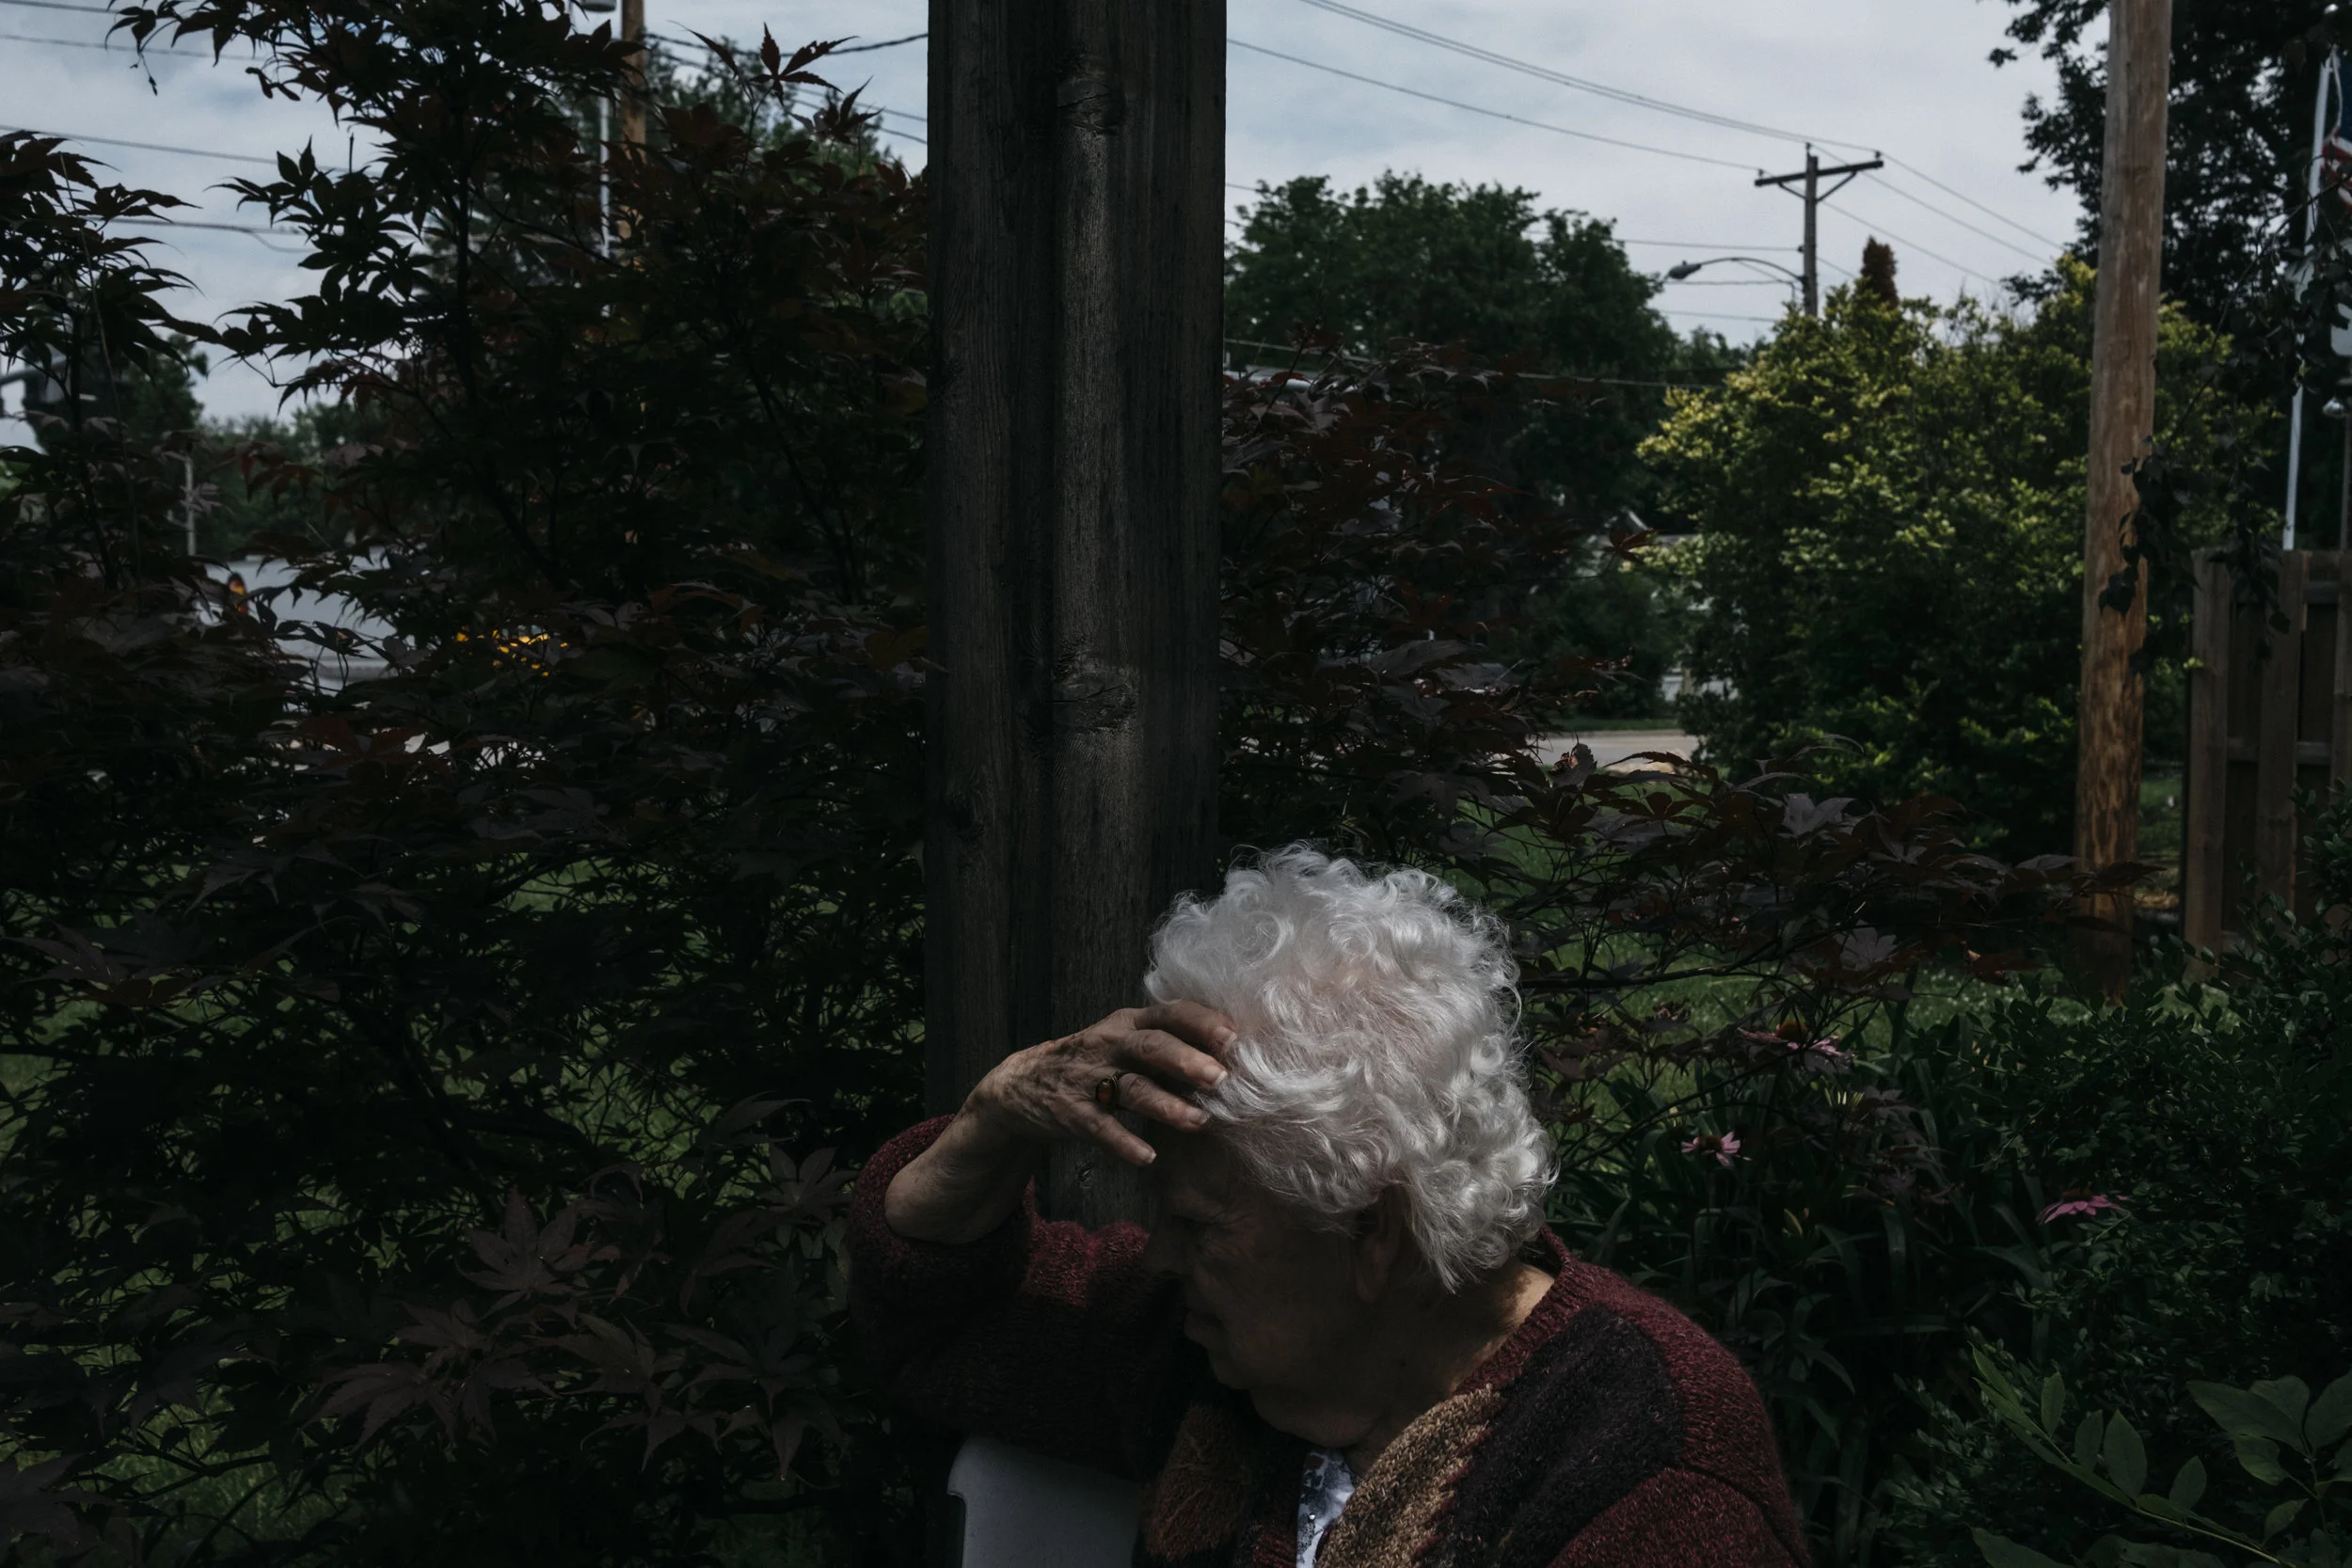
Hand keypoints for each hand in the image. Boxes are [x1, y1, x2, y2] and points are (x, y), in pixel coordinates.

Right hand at [963, 1001, 1236, 1166]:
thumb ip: (1169, 1045)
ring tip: (1198, 1122)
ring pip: (1131, 1088)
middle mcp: (1110, 1044)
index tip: (1235, 1037)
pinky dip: (1124, 1143)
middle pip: (1151, 1046)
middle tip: (1221, 1078)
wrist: (1021, 1085)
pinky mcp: (1071, 1112)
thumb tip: (1234, 1058)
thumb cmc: (1093, 1062)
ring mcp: (1088, 1077)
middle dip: (1187, 1060)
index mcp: (1128, 1022)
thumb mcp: (1124, 1041)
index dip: (1202, 1023)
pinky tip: (1147, 1158)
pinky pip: (1100, 1128)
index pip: (1169, 1013)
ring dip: (1166, 1105)